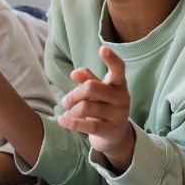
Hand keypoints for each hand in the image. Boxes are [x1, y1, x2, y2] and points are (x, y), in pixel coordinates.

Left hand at [57, 46, 134, 170]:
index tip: (102, 49)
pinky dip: (70, 123)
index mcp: (119, 84)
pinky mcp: (112, 131)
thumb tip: (75, 73)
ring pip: (86, 107)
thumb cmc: (103, 107)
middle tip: (64, 102)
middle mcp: (122, 98)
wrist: (114, 136)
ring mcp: (119, 115)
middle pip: (91, 88)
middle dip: (73, 94)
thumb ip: (87, 79)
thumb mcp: (96, 92)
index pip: (118, 69)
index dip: (111, 59)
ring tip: (67, 113)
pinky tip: (62, 121)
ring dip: (71, 110)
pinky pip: (87, 125)